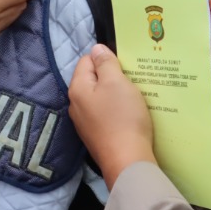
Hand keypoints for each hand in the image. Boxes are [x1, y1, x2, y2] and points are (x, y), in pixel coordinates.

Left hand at [69, 45, 155, 188]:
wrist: (127, 161)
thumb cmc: (122, 118)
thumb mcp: (116, 82)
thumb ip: (105, 63)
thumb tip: (96, 48)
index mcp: (77, 88)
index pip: (86, 60)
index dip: (105, 59)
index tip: (124, 66)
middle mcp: (75, 105)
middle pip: (93, 80)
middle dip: (112, 77)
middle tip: (132, 81)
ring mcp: (84, 122)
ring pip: (100, 98)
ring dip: (116, 95)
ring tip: (134, 97)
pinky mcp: (96, 135)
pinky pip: (105, 114)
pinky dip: (117, 111)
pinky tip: (130, 115)